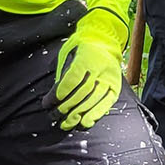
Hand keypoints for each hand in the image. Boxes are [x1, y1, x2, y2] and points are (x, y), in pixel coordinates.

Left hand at [54, 9, 127, 129]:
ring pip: (94, 99)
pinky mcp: (116, 86)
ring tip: (66, 123)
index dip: (59, 93)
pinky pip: (107, 103)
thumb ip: (63, 73)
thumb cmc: (80, 48)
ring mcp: (110, 77)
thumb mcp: (68, 54)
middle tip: (53, 115)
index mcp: (87, 55)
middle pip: (82, 91)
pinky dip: (95, 114)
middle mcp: (101, 67)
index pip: (72, 78)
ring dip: (78, 114)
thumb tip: (55, 97)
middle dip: (66, 107)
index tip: (48, 103)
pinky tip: (85, 123)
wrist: (104, 41)